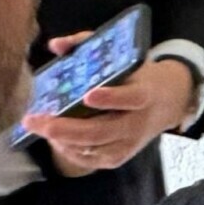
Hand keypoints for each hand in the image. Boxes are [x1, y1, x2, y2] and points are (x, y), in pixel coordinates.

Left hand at [26, 44, 192, 176]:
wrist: (168, 103)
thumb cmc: (138, 77)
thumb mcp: (124, 57)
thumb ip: (88, 44)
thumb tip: (56, 45)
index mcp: (146, 93)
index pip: (132, 98)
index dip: (111, 98)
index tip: (88, 95)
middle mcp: (139, 122)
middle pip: (101, 131)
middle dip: (65, 128)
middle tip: (36, 120)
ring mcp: (129, 143)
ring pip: (91, 148)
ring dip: (61, 139)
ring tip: (38, 126)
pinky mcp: (119, 157)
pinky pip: (90, 160)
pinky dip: (68, 150)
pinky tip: (55, 138)